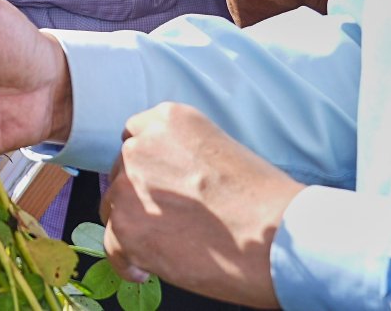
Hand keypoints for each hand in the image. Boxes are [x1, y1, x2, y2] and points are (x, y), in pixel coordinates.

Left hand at [101, 103, 298, 304]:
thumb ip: (184, 158)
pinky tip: (148, 269)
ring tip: (167, 245)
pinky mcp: (126, 228)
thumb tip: (169, 184)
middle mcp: (140, 147)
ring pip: (114, 208)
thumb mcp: (222, 153)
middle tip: (168, 220)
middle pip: (122, 173)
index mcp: (167, 121)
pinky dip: (129, 260)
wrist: (277, 238)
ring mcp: (128, 186)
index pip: (135, 137)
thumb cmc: (266, 202)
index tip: (158, 185)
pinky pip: (112, 246)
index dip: (147, 167)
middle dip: (140, 196)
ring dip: (134, 226)